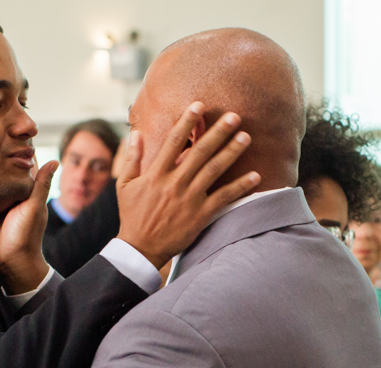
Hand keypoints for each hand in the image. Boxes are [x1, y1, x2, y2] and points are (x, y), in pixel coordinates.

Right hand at [0, 160, 57, 294]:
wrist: (9, 263)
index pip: (21, 164)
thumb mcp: (33, 208)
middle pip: (2, 169)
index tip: (7, 127)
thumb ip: (41, 185)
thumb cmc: (26, 236)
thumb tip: (56, 160)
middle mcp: (10, 193)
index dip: (16, 149)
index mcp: (25, 190)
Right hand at [116, 102, 260, 269]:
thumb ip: (133, 158)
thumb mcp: (125, 185)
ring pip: (214, 171)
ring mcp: (188, 199)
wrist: (140, 248)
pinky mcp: (200, 216)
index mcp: (156, 174)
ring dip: (231, 153)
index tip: (199, 106)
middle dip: (217, 132)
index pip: (173, 142)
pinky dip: (240, 187)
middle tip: (234, 116)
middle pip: (200, 152)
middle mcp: (174, 183)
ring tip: (246, 137)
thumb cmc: (132, 216)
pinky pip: (223, 198)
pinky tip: (255, 176)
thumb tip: (136, 133)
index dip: (187, 122)